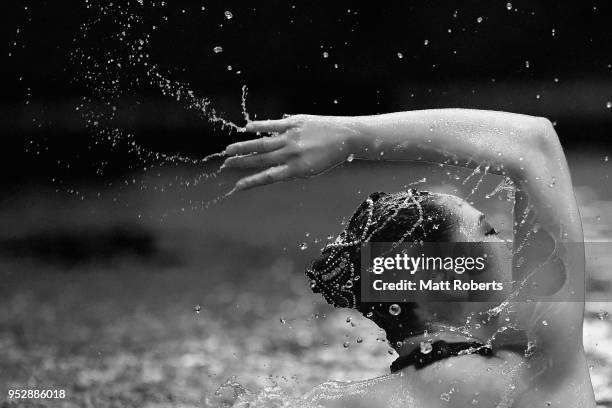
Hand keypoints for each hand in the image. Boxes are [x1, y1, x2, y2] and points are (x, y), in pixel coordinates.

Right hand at [223, 114, 357, 190]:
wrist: (347, 137)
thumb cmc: (329, 156)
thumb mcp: (311, 170)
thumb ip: (291, 170)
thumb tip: (270, 170)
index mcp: (296, 169)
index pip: (267, 177)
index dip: (251, 182)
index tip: (236, 186)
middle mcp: (292, 154)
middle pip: (260, 160)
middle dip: (241, 163)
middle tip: (226, 165)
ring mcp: (292, 137)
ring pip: (262, 144)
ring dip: (244, 147)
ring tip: (228, 150)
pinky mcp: (295, 123)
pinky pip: (273, 125)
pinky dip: (259, 127)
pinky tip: (247, 128)